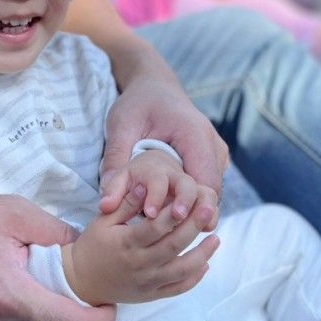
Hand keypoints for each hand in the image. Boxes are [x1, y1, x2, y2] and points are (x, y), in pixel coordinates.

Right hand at [62, 167, 219, 305]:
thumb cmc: (94, 245)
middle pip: (174, 245)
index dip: (174, 213)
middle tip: (210, 211)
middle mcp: (139, 264)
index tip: (190, 199)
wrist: (82, 280)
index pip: (156, 226)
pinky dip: (194, 278)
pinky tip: (205, 263)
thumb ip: (126, 204)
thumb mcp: (104, 220)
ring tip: (216, 238)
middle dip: (194, 227)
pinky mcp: (151, 294)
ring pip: (181, 270)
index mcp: (127, 243)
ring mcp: (147, 282)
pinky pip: (178, 288)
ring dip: (202, 254)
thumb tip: (144, 186)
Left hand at [100, 79, 227, 226]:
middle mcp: (212, 144)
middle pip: (212, 191)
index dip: (192, 205)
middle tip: (172, 236)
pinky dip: (194, 201)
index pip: (204, 181)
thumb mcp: (121, 126)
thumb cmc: (138, 102)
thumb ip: (115, 161)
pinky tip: (173, 218)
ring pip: (211, 191)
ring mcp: (215, 151)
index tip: (173, 222)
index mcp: (195, 134)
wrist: (154, 84)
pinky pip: (206, 184)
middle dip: (194, 214)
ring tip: (172, 232)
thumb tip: (105, 201)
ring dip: (195, 210)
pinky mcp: (210, 158)